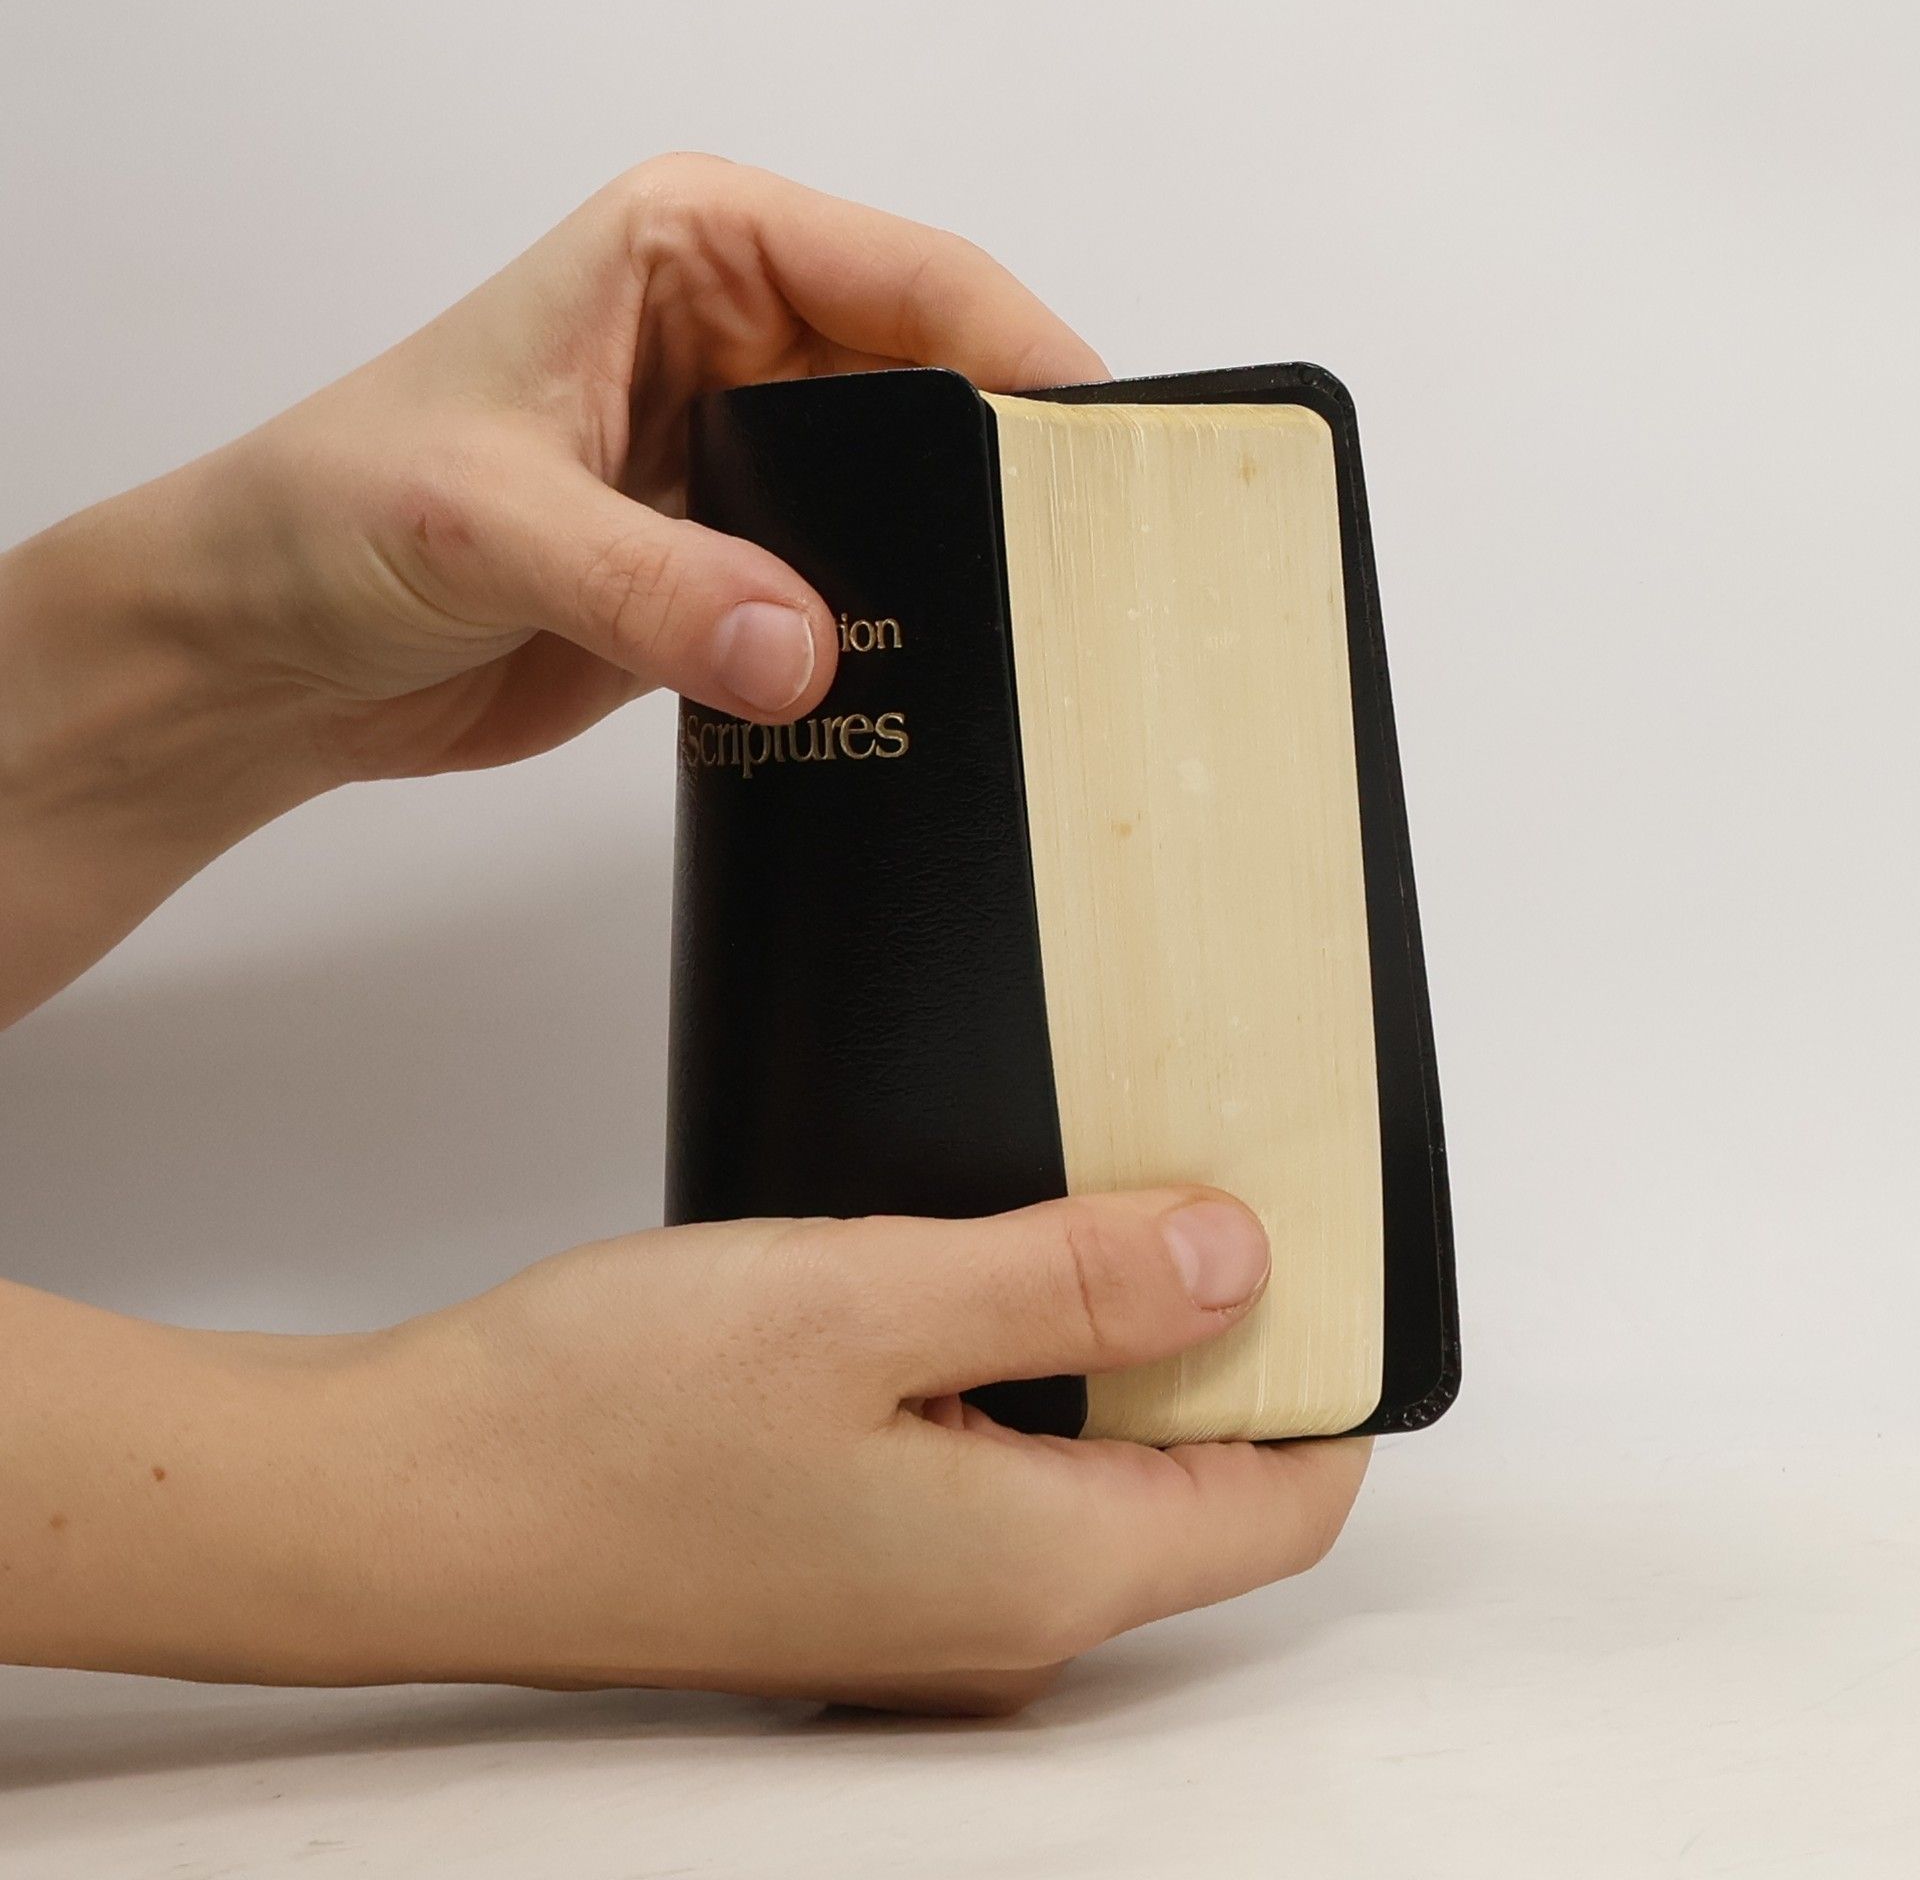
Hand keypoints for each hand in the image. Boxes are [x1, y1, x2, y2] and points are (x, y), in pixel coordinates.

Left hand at [0, 154, 1103, 1020]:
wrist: (272, 652)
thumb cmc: (328, 515)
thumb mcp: (485, 522)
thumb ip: (651, 582)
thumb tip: (802, 648)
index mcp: (687, 252)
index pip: (907, 276)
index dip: (1018, 352)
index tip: (1094, 447)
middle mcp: (731, 341)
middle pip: (932, 384)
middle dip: (1000, 466)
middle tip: (1072, 561)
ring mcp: (740, 460)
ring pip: (903, 494)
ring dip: (949, 561)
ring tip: (1021, 631)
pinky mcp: (732, 566)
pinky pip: (854, 590)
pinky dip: (893, 634)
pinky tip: (928, 680)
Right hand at [0, 1191, 1367, 1714]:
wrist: (411, 1501)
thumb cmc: (612, 1415)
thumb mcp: (871, 1297)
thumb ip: (1074, 1282)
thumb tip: (1243, 1260)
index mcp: (1044, 1571)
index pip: (1287, 1498)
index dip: (1322, 1366)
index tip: (1307, 1235)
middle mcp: (1002, 1622)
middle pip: (1199, 1488)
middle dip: (1218, 1343)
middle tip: (1188, 1182)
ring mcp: (920, 1608)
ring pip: (1093, 1475)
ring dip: (1108, 1350)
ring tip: (1074, 1209)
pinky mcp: (850, 1568)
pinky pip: (997, 1477)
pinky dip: (1017, 1380)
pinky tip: (961, 1283)